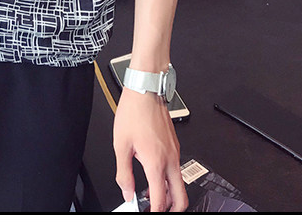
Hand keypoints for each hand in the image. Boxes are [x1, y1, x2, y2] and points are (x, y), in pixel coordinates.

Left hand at [113, 87, 187, 211]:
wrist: (146, 90)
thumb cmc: (134, 111)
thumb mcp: (120, 144)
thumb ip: (123, 173)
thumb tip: (127, 192)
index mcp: (156, 162)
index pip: (160, 200)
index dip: (153, 212)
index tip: (147, 213)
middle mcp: (170, 159)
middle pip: (181, 197)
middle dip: (171, 209)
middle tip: (156, 209)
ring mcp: (175, 152)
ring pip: (179, 183)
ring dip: (169, 194)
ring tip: (151, 195)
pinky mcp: (174, 145)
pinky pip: (176, 169)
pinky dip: (168, 179)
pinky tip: (153, 175)